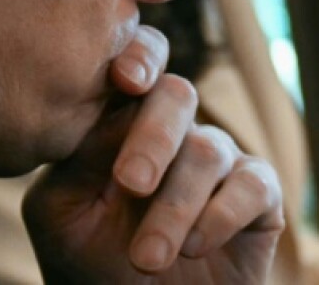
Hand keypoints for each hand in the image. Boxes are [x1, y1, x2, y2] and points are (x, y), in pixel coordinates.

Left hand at [22, 25, 284, 282]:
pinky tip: (194, 246)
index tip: (125, 79)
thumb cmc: (87, 259)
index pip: (133, 67)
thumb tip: (114, 112)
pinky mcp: (258, 194)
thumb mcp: (60, 211)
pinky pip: (252, 183)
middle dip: (153, 136)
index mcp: (120, 119)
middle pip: (176, 95)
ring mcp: (216, 157)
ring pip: (206, 150)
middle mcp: (172, 128)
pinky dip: (221, 214)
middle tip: (131, 183)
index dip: (136, 59)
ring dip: (175, 207)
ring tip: (147, 259)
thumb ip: (77, 160)